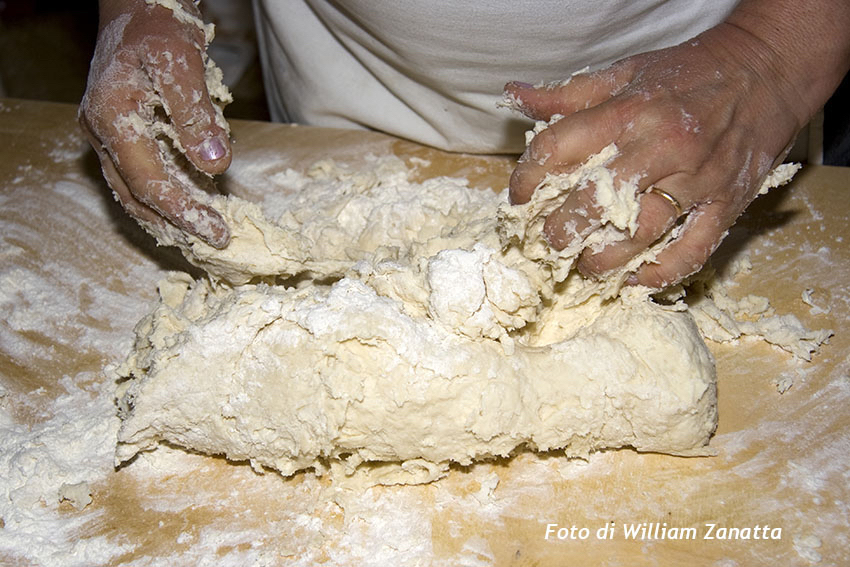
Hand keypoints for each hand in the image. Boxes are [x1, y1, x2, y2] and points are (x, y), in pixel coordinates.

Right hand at [79, 0, 231, 247]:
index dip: (184, 211)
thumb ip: (196, 114)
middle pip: (136, 194)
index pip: (149, 181)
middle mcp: (101, 130)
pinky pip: (138, 174)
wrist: (138, 4)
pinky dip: (163, 195)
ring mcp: (106, 133)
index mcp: (112, 115)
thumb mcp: (181, 61)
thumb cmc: (159, 26)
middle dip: (177, 222)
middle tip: (216, 240)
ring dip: (167, 216)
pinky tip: (187, 207)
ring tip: (200, 235)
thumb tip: (215, 163)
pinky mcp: (120, 132)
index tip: (217, 232)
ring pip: (132, 189)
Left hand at [506, 23, 805, 287]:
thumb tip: (516, 95)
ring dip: (605, 258)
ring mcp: (698, 178)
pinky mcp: (728, 202)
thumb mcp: (625, 71)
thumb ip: (569, 93)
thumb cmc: (690, 72)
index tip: (519, 199)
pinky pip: (693, 249)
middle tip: (548, 242)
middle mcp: (662, 145)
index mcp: (629, 110)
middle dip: (562, 228)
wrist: (768, 68)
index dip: (528, 178)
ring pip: (642, 231)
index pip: (559, 147)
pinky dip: (662, 273)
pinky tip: (635, 281)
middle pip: (596, 198)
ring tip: (584, 265)